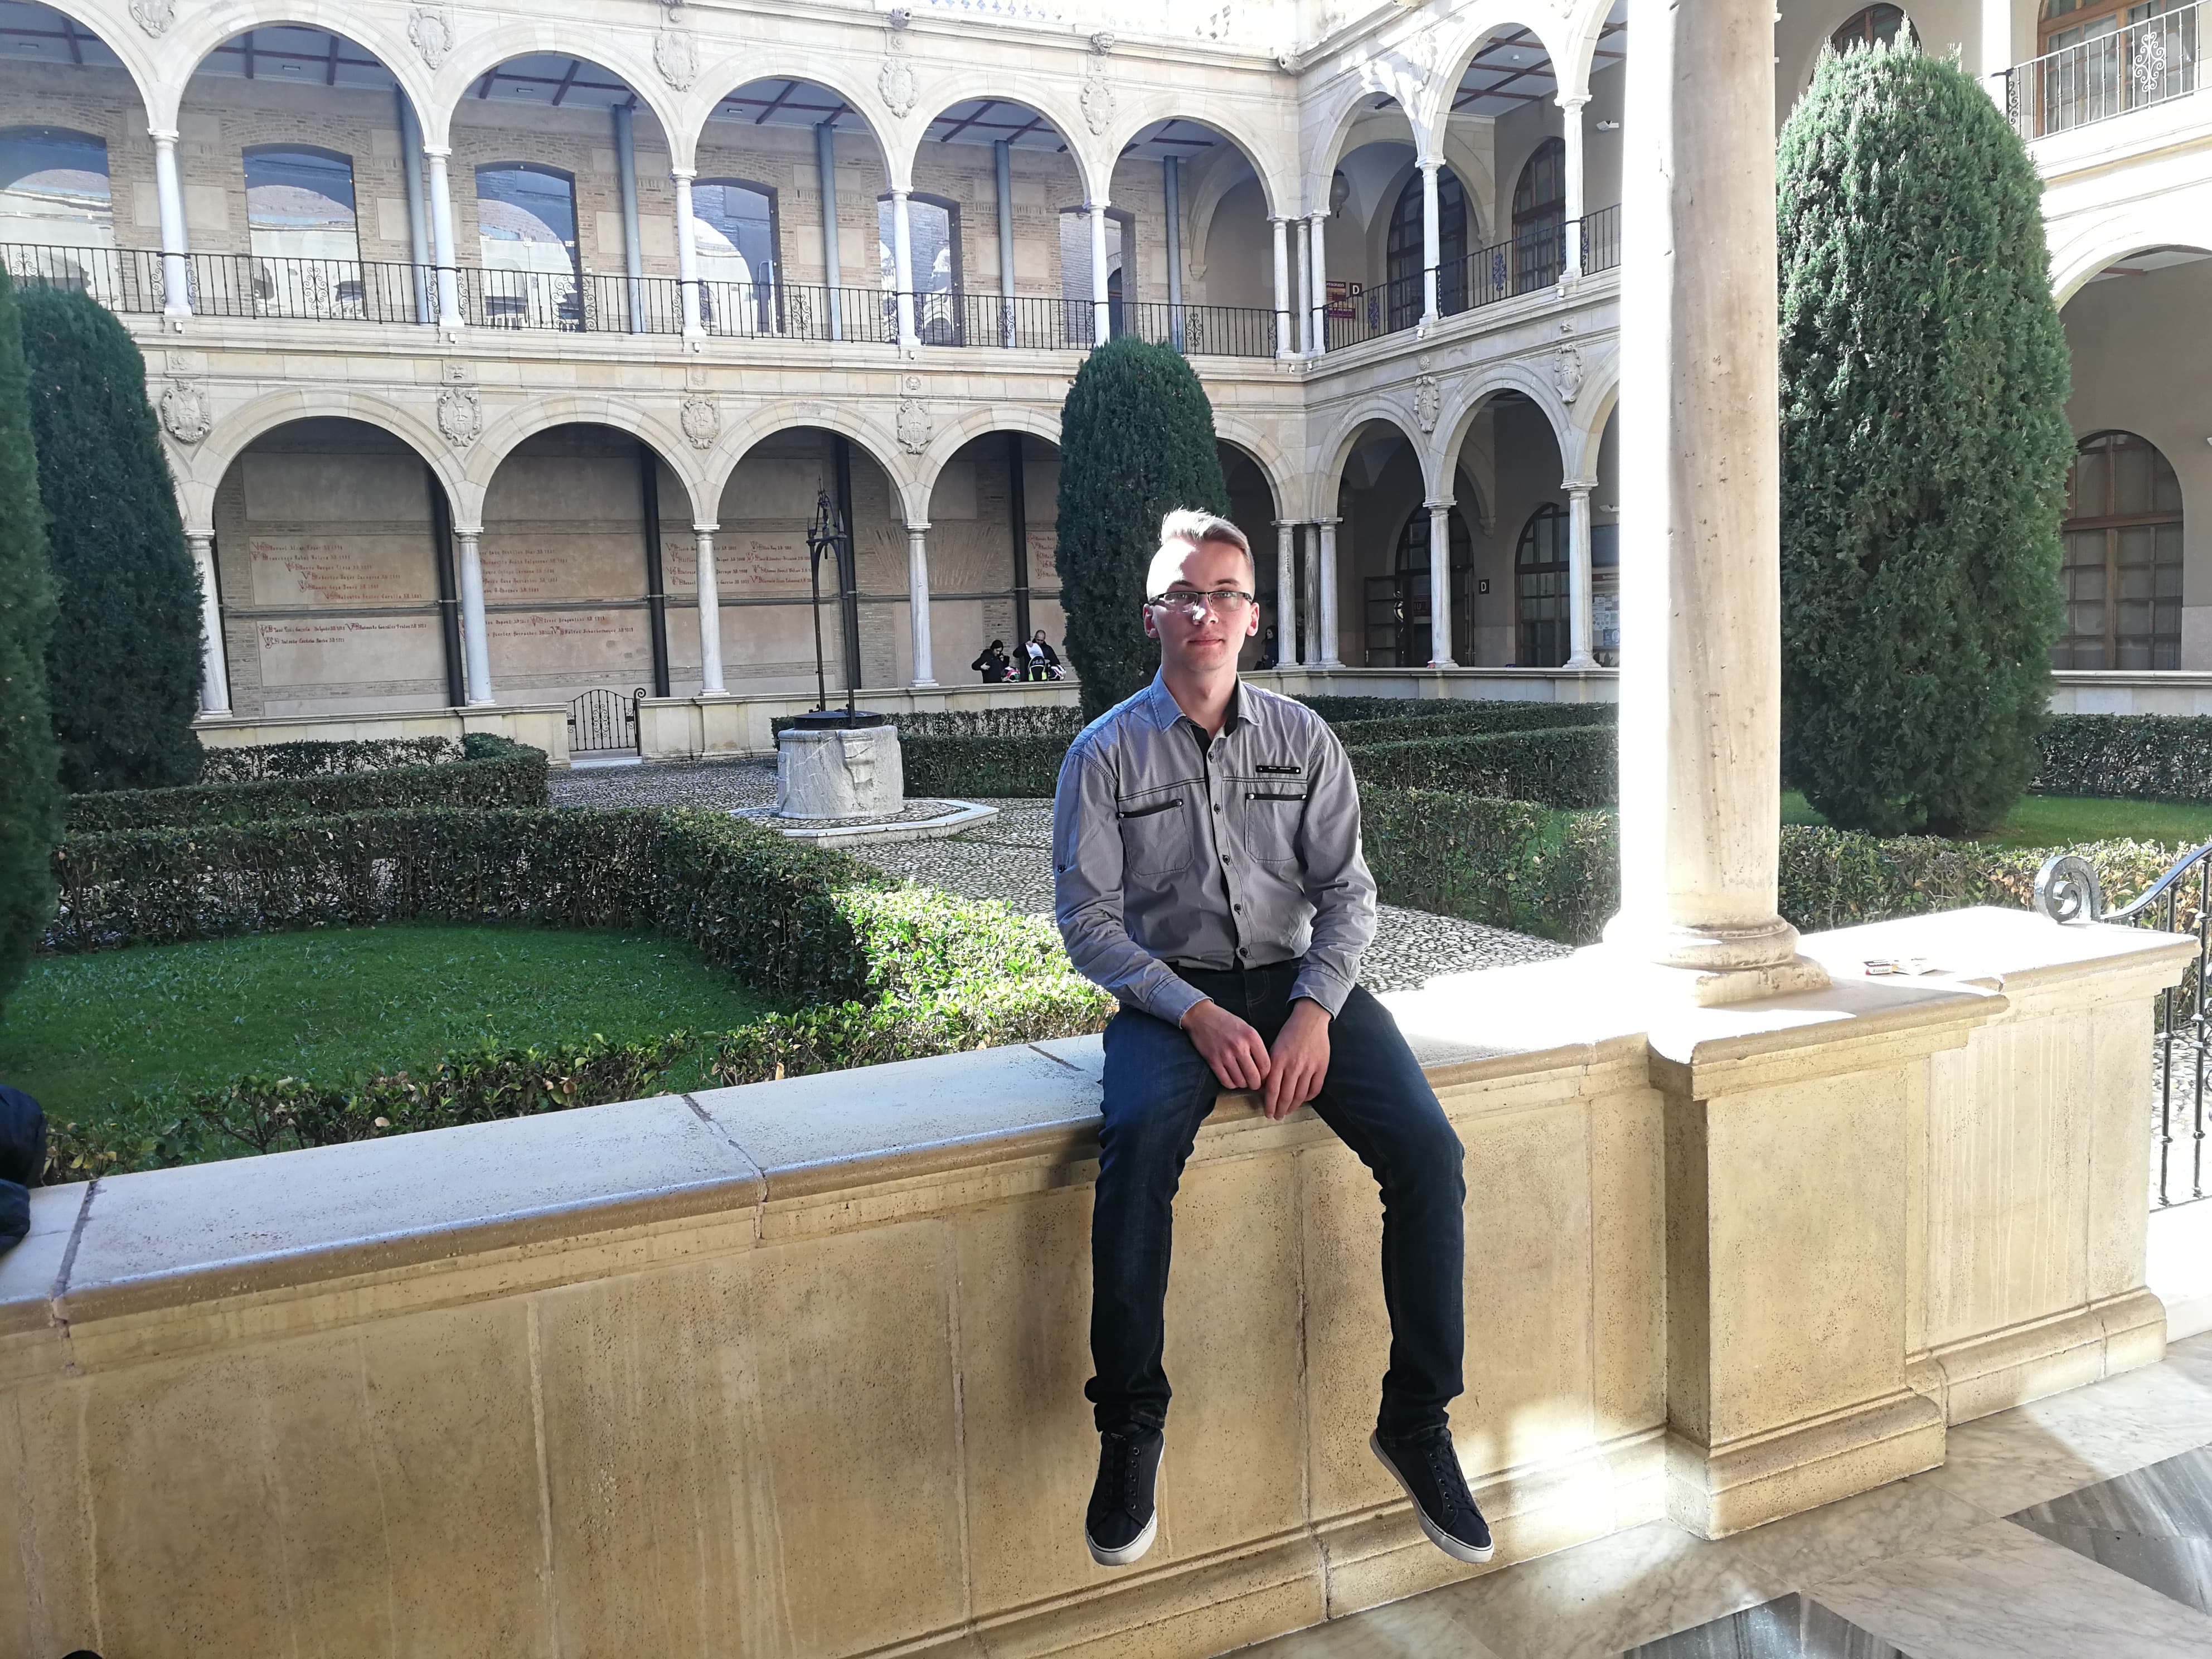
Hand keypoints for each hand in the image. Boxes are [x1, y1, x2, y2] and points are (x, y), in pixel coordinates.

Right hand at [1182, 999, 1270, 1093]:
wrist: (1201, 1016)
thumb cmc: (1226, 1022)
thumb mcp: (1246, 1028)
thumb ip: (1256, 1046)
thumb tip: (1264, 1068)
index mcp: (1251, 1036)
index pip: (1266, 1065)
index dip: (1266, 1075)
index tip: (1263, 1076)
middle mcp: (1239, 1046)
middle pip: (1254, 1077)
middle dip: (1256, 1084)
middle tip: (1254, 1083)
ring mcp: (1225, 1054)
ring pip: (1240, 1081)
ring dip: (1243, 1084)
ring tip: (1242, 1080)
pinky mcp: (1213, 1060)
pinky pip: (1226, 1081)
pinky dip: (1231, 1084)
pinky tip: (1232, 1079)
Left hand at [1262, 1000, 1330, 1120]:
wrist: (1309, 1020)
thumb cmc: (1289, 1033)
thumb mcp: (1274, 1048)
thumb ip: (1271, 1068)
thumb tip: (1265, 1088)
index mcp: (1278, 1060)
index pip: (1272, 1090)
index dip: (1270, 1105)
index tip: (1268, 1112)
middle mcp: (1293, 1066)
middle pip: (1286, 1096)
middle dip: (1280, 1110)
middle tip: (1277, 1116)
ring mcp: (1309, 1067)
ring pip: (1300, 1095)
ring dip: (1293, 1106)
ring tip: (1288, 1111)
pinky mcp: (1321, 1067)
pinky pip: (1314, 1089)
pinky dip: (1308, 1098)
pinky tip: (1302, 1100)